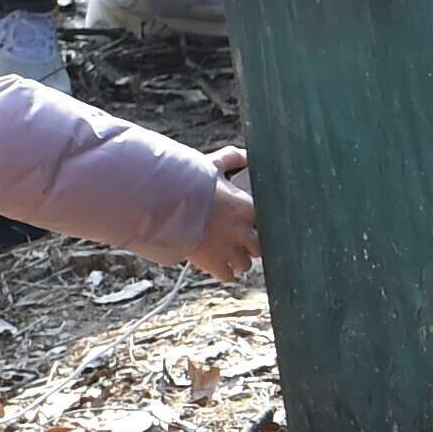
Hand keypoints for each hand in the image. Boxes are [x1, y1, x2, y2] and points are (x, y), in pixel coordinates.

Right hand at [189, 147, 259, 281]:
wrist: (165, 205)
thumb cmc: (189, 183)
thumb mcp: (213, 165)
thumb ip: (233, 158)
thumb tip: (247, 155)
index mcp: (249, 209)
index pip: (267, 222)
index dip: (256, 225)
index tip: (248, 224)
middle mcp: (244, 232)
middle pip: (260, 247)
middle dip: (250, 245)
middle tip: (238, 241)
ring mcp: (230, 250)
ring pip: (245, 264)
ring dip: (237, 260)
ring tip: (227, 254)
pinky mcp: (215, 264)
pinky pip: (229, 276)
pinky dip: (224, 273)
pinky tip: (219, 266)